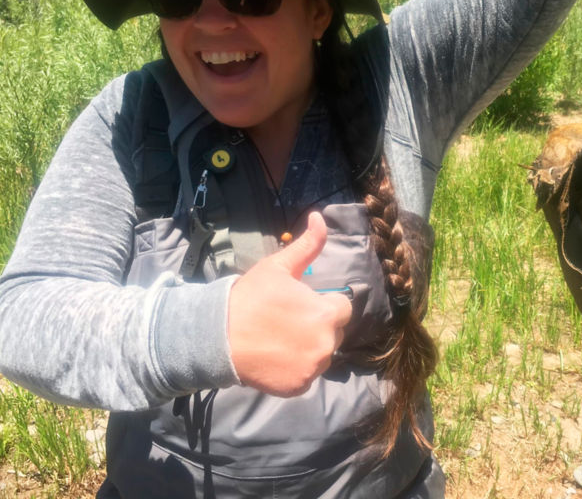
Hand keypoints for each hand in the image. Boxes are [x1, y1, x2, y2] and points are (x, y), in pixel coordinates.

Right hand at [227, 211, 351, 396]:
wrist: (216, 336)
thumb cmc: (250, 297)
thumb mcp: (279, 267)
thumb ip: (307, 244)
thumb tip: (321, 217)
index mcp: (327, 314)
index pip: (342, 308)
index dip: (323, 303)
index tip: (301, 304)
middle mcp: (326, 344)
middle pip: (333, 333)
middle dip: (317, 326)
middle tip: (288, 321)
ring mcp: (313, 368)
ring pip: (321, 355)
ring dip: (309, 348)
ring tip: (280, 339)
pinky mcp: (298, 387)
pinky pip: (307, 375)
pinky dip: (296, 368)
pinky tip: (275, 357)